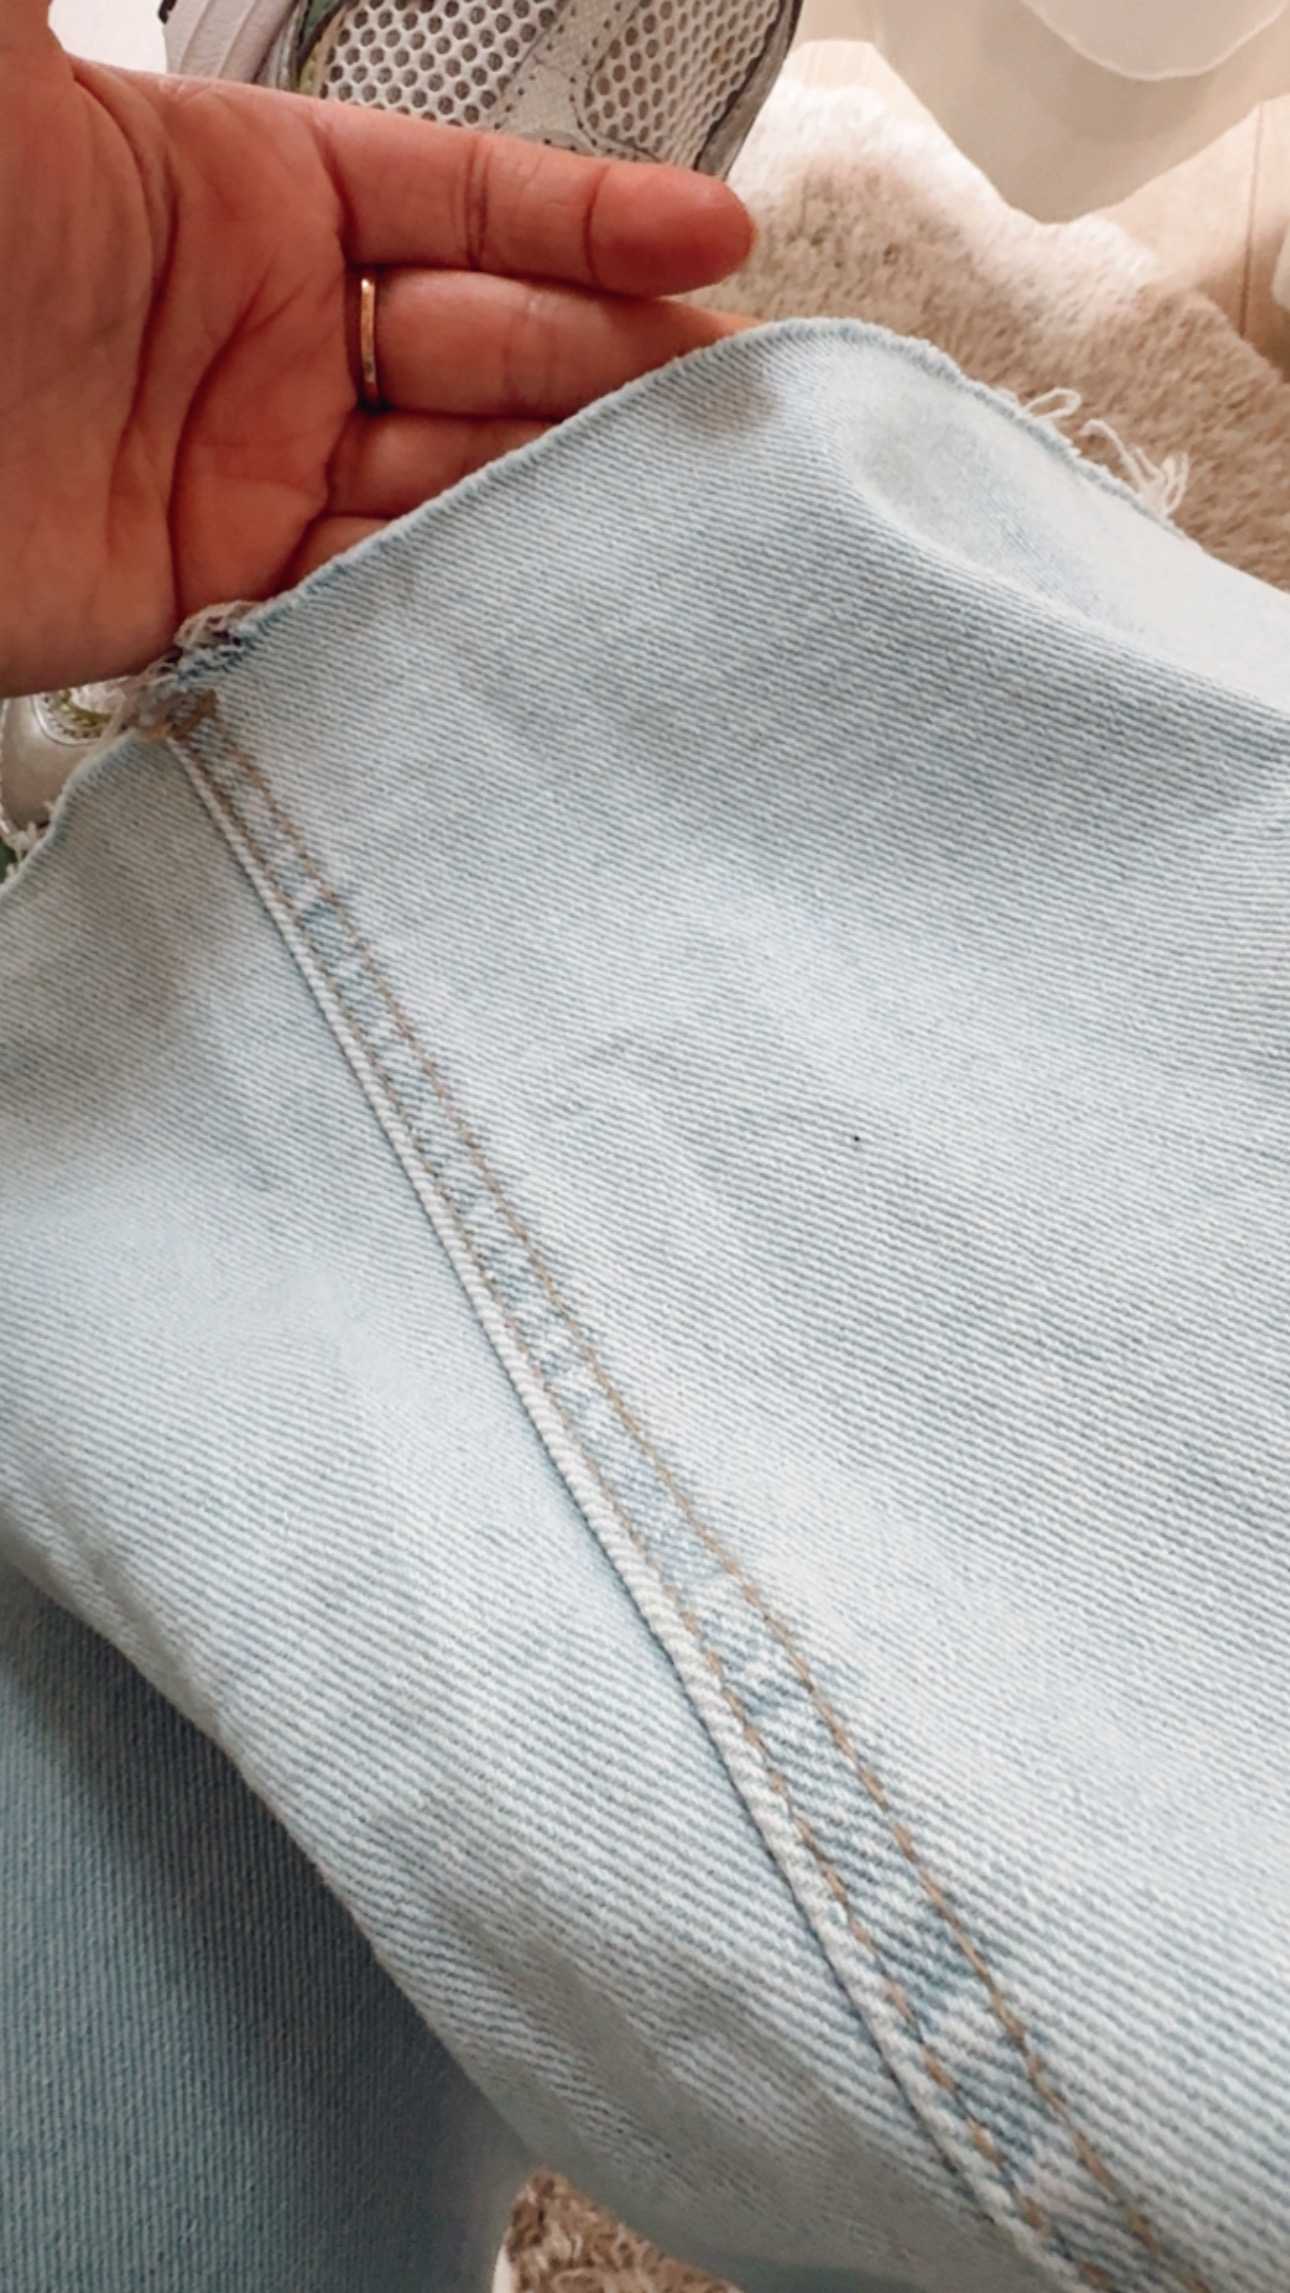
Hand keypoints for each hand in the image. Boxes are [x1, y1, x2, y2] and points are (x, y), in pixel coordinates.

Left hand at [0, 5, 752, 694]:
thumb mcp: (2, 46)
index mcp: (237, 191)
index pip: (461, 198)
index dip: (592, 214)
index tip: (708, 229)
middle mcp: (260, 337)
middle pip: (485, 343)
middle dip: (604, 355)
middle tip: (707, 383)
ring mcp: (243, 471)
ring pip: (449, 472)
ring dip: (559, 478)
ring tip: (668, 491)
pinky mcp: (211, 594)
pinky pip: (369, 588)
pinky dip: (459, 587)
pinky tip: (541, 579)